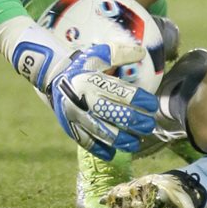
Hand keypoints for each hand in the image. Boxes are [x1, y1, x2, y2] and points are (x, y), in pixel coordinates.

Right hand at [6, 21, 158, 159]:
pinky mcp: (69, 127)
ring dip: (121, 140)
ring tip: (136, 143)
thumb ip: (121, 53)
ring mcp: (75, 115)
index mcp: (93, 80)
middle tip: (149, 126)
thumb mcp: (100, 53)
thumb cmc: (84, 64)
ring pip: (101, 131)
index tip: (152, 106)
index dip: (140, 101)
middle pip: (114, 114)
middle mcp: (84, 99)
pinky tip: (113, 154)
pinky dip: (99, 150)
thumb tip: (142, 53)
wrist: (53, 77)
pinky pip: (85, 142)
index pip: (122, 93)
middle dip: (135, 122)